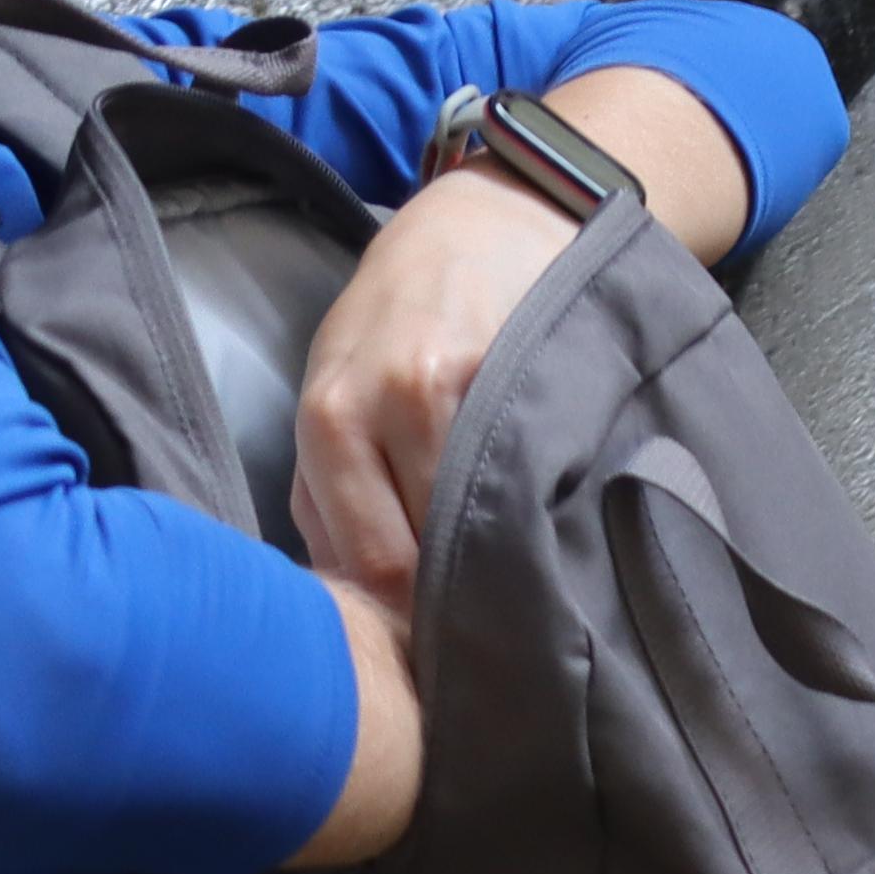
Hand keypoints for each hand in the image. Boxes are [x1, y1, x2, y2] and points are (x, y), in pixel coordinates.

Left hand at [291, 169, 576, 613]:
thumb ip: (329, 494)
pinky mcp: (539, 376)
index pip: (367, 568)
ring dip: (495, 568)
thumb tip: (342, 608)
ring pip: (484, 527)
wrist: (492, 213)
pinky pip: (536, 479)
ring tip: (509, 595)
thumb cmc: (399, 316)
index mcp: (331, 417)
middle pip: (427, 556)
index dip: (398, 627)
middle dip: (443, 607)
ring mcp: (476, 387)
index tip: (420, 660)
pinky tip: (544, 530)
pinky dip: (538, 514)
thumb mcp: (334, 388)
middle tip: (468, 646)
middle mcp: (397, 401)